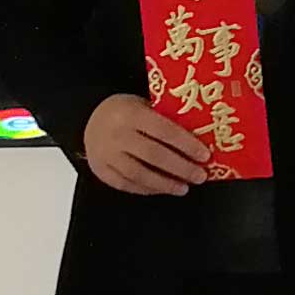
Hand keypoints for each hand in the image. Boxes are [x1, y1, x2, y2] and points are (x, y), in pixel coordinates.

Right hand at [84, 93, 210, 196]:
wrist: (89, 118)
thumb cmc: (126, 111)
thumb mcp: (144, 104)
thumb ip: (165, 118)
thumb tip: (199, 137)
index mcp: (132, 114)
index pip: (164, 131)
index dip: (187, 145)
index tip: (205, 155)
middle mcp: (118, 135)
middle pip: (154, 155)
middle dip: (181, 168)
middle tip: (200, 176)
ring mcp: (107, 155)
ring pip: (139, 174)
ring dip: (165, 184)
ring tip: (184, 187)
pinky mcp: (101, 170)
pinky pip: (126, 184)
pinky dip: (146, 189)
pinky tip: (162, 189)